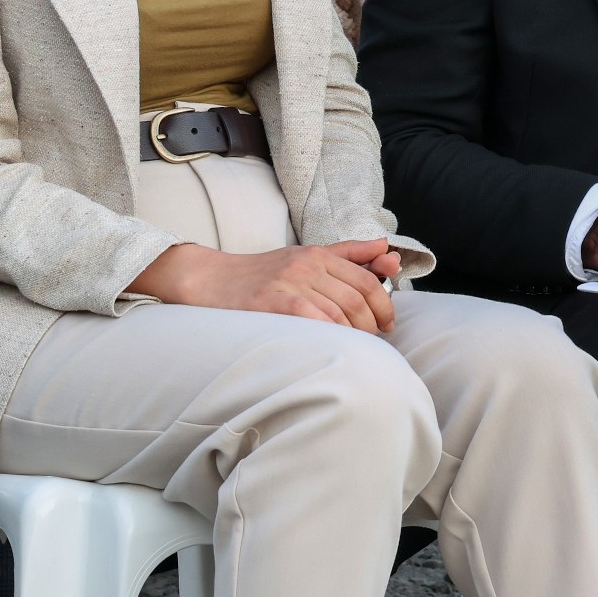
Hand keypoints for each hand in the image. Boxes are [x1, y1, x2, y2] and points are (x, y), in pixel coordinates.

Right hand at [130, 238, 399, 331]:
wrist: (210, 280)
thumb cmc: (261, 275)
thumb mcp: (305, 257)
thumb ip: (348, 253)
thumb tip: (386, 248)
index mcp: (318, 254)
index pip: (367, 279)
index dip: (384, 304)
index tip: (387, 323)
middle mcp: (308, 265)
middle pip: (358, 297)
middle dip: (373, 323)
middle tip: (375, 339)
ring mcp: (291, 283)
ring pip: (341, 312)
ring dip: (355, 334)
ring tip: (356, 348)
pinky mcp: (274, 302)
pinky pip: (316, 320)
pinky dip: (331, 335)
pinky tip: (333, 347)